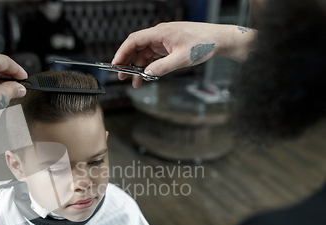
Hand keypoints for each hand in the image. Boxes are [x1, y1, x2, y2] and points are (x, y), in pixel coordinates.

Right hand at [113, 22, 254, 87]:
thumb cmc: (203, 43)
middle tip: (122, 76)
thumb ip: (163, 67)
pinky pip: (153, 57)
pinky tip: (146, 76)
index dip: (122, 52)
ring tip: (134, 82)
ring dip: (138, 67)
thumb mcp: (182, 59)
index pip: (134, 40)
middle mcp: (159, 35)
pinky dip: (148, 66)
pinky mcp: (168, 47)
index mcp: (160, 32)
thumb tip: (147, 74)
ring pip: (144, 53)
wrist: (219, 40)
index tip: (115, 64)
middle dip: (127, 62)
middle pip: (136, 47)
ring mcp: (163, 41)